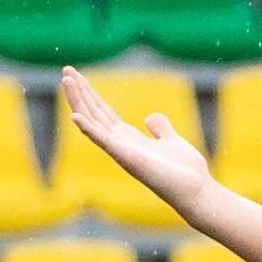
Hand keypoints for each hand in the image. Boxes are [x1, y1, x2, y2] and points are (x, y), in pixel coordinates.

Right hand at [61, 67, 212, 214]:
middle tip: (66, 69)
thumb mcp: (171, 141)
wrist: (196, 191)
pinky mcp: (127, 158)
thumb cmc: (184, 171)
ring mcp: (121, 152)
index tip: (78, 75)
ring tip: (66, 80)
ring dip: (78, 102)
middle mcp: (120, 145)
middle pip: (94, 113)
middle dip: (79, 92)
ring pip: (93, 122)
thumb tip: (150, 117)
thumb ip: (160, 128)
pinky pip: (104, 142)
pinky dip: (88, 129)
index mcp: (129, 139)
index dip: (91, 94)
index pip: (103, 113)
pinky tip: (74, 116)